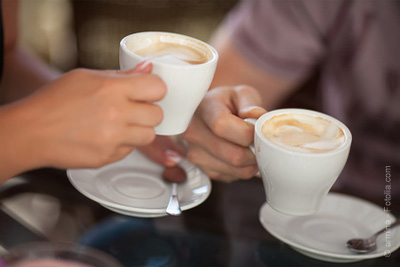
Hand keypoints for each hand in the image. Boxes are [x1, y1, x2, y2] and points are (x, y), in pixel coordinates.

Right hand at [0, 62, 165, 179]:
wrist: (30, 132)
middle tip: (134, 109)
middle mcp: (116, 115)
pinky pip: (130, 150)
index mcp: (112, 89)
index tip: (150, 92)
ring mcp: (113, 139)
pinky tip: (106, 136)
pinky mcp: (108, 157)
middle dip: (149, 111)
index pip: (157, 88)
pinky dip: (123, 144)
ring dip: (139, 130)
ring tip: (121, 124)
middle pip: (158, 115)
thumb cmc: (53, 102)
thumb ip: (121, 75)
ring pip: (149, 136)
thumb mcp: (85, 77)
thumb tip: (147, 69)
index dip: (155, 89)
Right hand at [182, 85, 266, 181]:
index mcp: (203, 109)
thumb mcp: (240, 94)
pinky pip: (230, 177)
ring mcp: (195, 153)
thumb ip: (251, 103)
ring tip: (249, 147)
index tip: (255, 129)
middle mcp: (193, 132)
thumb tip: (257, 116)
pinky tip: (238, 154)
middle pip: (233, 155)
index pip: (223, 126)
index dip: (247, 133)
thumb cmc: (225, 104)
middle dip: (254, 152)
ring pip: (235, 170)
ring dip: (250, 163)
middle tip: (258, 142)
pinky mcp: (201, 169)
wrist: (206, 115)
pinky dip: (240, 169)